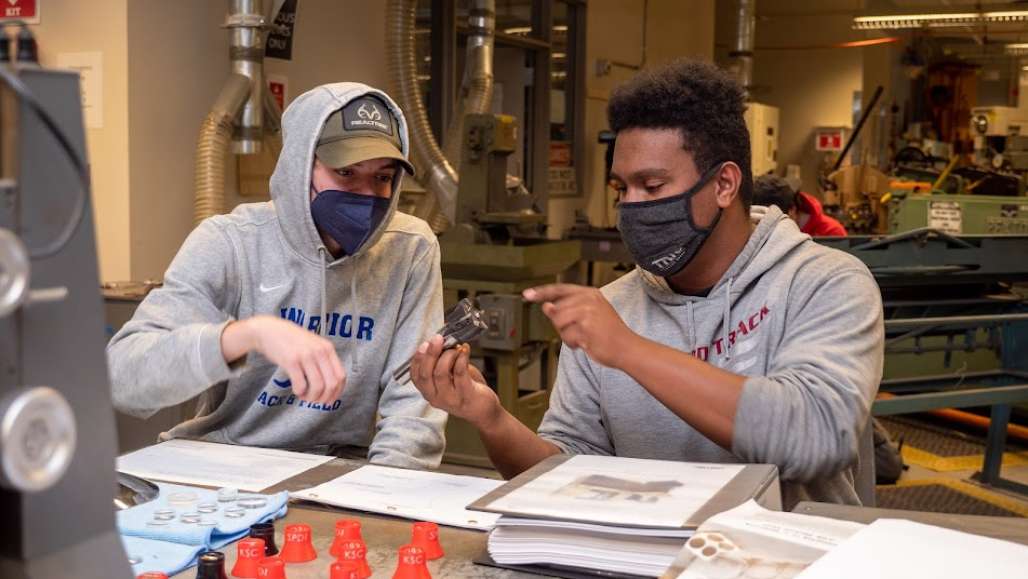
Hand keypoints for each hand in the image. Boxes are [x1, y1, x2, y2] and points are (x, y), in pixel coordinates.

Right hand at [231, 315, 345, 404]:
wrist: (269, 330)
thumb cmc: (292, 341)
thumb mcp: (313, 345)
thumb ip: (324, 360)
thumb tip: (332, 387)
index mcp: (327, 348)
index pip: (341, 376)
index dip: (337, 393)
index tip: (329, 400)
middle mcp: (319, 351)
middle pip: (331, 384)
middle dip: (324, 398)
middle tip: (315, 401)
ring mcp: (305, 355)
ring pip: (318, 387)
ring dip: (311, 397)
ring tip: (304, 396)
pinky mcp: (291, 361)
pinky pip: (301, 385)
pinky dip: (299, 392)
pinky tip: (296, 390)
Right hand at [410, 335, 499, 428]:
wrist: (483, 409)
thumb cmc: (465, 388)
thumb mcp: (448, 376)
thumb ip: (441, 362)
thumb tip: (441, 342)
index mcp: (428, 392)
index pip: (416, 376)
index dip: (418, 358)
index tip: (425, 344)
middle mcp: (435, 397)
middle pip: (426, 374)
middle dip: (430, 354)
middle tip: (437, 339)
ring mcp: (450, 399)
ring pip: (440, 374)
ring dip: (448, 355)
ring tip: (455, 348)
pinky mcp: (466, 395)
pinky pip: (460, 373)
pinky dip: (461, 358)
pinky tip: (465, 350)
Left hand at [523, 283, 633, 367]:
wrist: (627, 348)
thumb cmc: (609, 334)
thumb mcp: (587, 316)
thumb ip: (566, 309)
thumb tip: (546, 306)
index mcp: (589, 293)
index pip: (560, 289)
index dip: (542, 292)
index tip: (528, 294)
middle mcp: (588, 299)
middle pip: (556, 311)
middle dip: (562, 325)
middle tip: (580, 331)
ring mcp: (587, 311)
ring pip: (559, 323)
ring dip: (568, 335)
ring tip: (584, 337)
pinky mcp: (586, 325)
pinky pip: (566, 336)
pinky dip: (573, 343)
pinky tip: (587, 342)